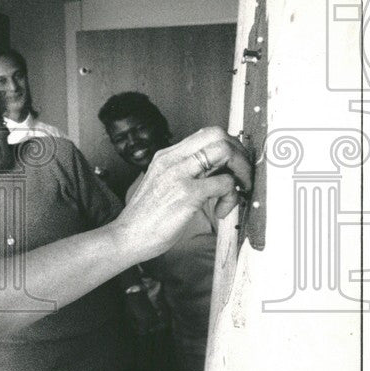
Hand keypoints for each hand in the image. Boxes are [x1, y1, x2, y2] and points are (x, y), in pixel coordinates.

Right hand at [118, 127, 252, 261]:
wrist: (127, 237)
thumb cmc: (147, 218)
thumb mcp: (163, 184)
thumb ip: (186, 173)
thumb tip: (218, 171)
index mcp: (166, 156)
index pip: (206, 133)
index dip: (229, 146)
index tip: (235, 165)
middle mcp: (172, 159)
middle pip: (218, 135)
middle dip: (240, 154)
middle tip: (242, 176)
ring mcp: (179, 174)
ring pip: (225, 151)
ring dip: (242, 170)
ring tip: (238, 191)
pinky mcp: (187, 193)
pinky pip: (225, 183)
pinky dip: (232, 197)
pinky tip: (221, 210)